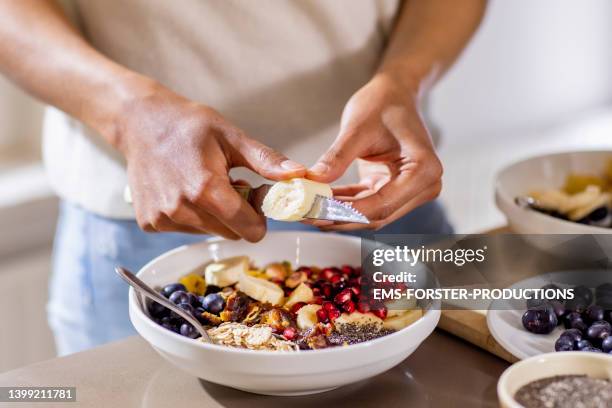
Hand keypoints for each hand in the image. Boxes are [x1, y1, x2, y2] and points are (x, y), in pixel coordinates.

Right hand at [117, 83, 305, 240]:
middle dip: (237, 215)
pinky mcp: (150, 223)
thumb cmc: (188, 125)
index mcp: (206, 189)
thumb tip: (299, 175)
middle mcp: (181, 209)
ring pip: (208, 232)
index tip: (254, 198)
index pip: (249, 229)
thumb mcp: (232, 136)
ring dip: (214, 215)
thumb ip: (266, 161)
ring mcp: (162, 218)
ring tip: (204, 184)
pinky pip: (185, 230)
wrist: (140, 122)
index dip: (259, 218)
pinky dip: (191, 216)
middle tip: (229, 185)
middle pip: (230, 233)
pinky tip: (183, 190)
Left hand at [307, 72, 441, 230]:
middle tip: (306, 215)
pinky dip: (343, 204)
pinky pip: (367, 204)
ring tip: (307, 211)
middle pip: (377, 215)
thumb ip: (336, 157)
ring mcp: (412, 191)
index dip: (347, 212)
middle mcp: (424, 186)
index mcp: (423, 169)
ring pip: (371, 214)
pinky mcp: (395, 191)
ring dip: (339, 214)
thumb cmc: (383, 103)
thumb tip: (313, 181)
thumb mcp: (357, 128)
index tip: (316, 212)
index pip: (381, 204)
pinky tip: (319, 202)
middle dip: (340, 217)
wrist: (394, 94)